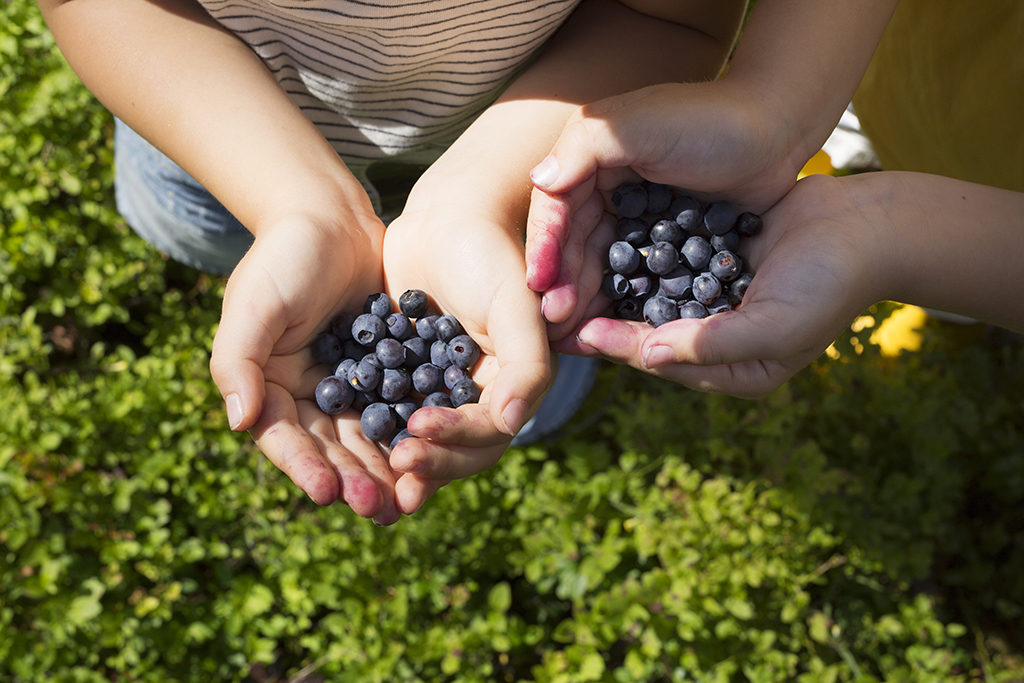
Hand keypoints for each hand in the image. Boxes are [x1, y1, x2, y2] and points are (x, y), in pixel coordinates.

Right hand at [208, 212, 405, 523]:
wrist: (332, 218)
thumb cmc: (283, 256)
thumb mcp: (255, 303)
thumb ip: (238, 360)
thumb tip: (239, 422)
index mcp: (267, 387)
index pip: (284, 439)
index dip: (304, 468)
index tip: (326, 494)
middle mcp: (306, 397)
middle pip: (330, 450)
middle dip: (353, 481)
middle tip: (378, 510)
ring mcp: (348, 387)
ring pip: (368, 440)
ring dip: (385, 471)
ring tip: (407, 501)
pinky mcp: (384, 374)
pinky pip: (400, 410)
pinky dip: (412, 435)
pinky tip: (433, 457)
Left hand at [381, 206, 552, 514]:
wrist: (446, 216)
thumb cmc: (488, 254)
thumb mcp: (515, 305)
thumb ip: (527, 365)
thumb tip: (511, 424)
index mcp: (512, 386)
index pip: (489, 433)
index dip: (456, 441)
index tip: (416, 432)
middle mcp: (479, 395)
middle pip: (457, 450)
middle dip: (428, 463)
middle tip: (394, 466)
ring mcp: (440, 387)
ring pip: (423, 439)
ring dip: (400, 461)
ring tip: (372, 477)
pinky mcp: (405, 374)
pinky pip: (390, 411)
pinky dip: (374, 429)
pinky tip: (345, 439)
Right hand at [526, 81, 806, 334]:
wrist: (777, 132)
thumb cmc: (708, 121)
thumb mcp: (639, 123)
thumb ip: (584, 146)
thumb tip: (538, 181)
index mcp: (592, 159)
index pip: (556, 208)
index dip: (545, 247)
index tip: (538, 286)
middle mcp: (608, 188)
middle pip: (574, 242)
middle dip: (561, 282)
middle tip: (554, 321)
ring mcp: (638, 215)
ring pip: (602, 262)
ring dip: (586, 296)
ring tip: (574, 332)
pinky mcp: (668, 237)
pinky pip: (637, 272)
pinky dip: (624, 296)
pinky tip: (613, 323)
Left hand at [555, 174, 883, 397]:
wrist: (868, 226)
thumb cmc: (829, 284)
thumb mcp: (774, 327)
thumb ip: (711, 345)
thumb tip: (650, 354)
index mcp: (733, 368)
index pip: (664, 361)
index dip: (621, 348)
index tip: (581, 334)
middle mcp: (718, 337)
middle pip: (649, 332)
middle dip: (607, 320)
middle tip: (557, 308)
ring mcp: (715, 296)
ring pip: (653, 296)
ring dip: (616, 284)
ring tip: (572, 272)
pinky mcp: (715, 258)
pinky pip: (670, 260)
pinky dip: (641, 253)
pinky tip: (607, 233)